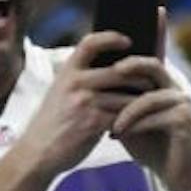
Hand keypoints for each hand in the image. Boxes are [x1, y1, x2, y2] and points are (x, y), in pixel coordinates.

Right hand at [18, 31, 146, 175]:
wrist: (37, 153)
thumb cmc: (53, 123)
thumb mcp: (61, 92)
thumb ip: (82, 79)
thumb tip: (115, 68)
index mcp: (67, 71)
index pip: (90, 43)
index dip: (111, 38)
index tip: (128, 41)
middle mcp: (75, 82)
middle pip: (120, 71)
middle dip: (142, 78)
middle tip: (153, 83)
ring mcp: (84, 102)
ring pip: (127, 96)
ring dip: (143, 102)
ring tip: (151, 105)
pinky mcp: (93, 123)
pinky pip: (124, 116)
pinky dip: (135, 121)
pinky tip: (139, 124)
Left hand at [110, 51, 190, 190]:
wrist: (174, 173)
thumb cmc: (150, 146)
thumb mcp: (129, 121)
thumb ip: (117, 103)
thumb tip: (88, 87)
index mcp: (163, 86)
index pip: (144, 63)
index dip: (124, 59)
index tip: (98, 63)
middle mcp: (175, 91)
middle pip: (154, 67)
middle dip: (131, 66)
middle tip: (109, 71)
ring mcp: (183, 105)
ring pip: (150, 98)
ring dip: (127, 112)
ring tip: (111, 126)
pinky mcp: (186, 122)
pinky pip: (157, 118)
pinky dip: (136, 126)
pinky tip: (120, 135)